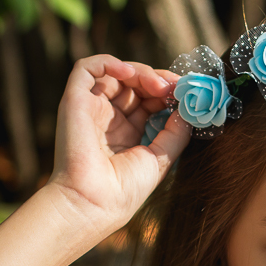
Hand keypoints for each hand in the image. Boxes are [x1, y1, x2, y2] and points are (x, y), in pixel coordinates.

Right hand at [45, 55, 190, 233]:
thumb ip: (177, 132)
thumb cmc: (124, 190)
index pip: (149, 101)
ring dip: (142, 72)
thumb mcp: (160, 158)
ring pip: (116, 73)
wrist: (93, 204)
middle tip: (176, 88)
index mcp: (128, 132)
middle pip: (136, 84)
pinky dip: (109, 62)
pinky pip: (87, 68)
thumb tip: (189, 107)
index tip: (188, 95)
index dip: (169, 93)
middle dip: (159, 81)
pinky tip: (130, 73)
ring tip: (160, 86)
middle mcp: (109, 118)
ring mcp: (92, 108)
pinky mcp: (75, 101)